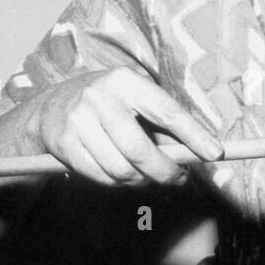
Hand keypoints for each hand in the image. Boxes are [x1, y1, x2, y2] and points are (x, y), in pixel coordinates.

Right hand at [30, 67, 222, 186]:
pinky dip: (118, 183)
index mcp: (126, 81)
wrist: (50, 108)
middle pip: (141, 150)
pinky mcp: (66, 145)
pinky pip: (102, 177)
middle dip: (165, 171)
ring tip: (147, 176)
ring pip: (122, 169)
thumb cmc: (106, 105)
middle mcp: (100, 98)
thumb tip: (199, 153)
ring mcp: (79, 122)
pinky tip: (122, 175)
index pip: (167, 111)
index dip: (193, 134)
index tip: (214, 152)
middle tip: (177, 178)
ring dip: (141, 180)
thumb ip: (162, 125)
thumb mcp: (132, 101)